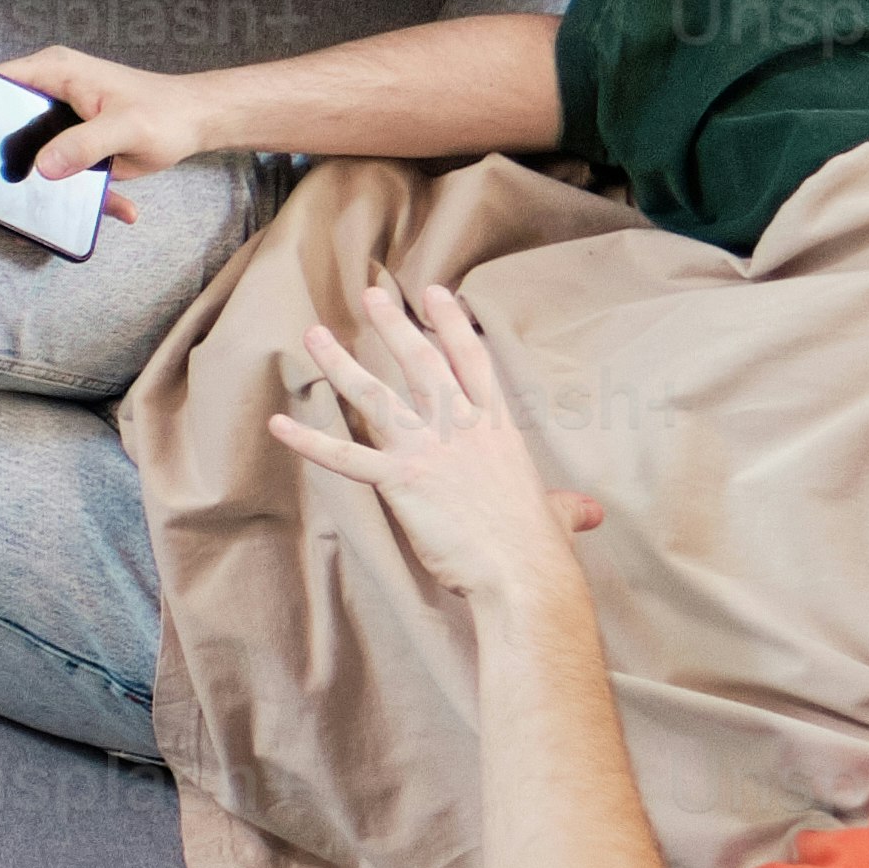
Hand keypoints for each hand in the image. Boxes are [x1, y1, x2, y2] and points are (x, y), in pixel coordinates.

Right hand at [0, 44, 221, 207]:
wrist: (197, 121)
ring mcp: (62, 119)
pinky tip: (119, 206)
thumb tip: (45, 166)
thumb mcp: (124, 128)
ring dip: (49, 182)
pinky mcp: (75, 143)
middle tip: (12, 186)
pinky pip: (62, 168)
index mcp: (56, 72)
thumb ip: (83, 145)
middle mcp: (52, 92)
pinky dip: (82, 192)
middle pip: (10, 121)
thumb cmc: (166, 112)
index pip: (0, 80)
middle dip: (12, 156)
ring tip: (65, 204)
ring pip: (34, 152)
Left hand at [259, 271, 606, 607]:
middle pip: (422, 364)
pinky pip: (344, 456)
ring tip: (314, 335)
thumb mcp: (556, 515)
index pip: (473, 364)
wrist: (523, 574)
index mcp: (496, 430)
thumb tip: (589, 512)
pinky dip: (308, 441)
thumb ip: (564, 506)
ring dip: (340, 364)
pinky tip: (279, 424)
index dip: (452, 326)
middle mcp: (460, 429)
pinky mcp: (401, 481)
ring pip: (376, 395)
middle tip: (370, 293)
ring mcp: (428, 451)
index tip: (436, 294)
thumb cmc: (540, 550)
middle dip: (394, 326)